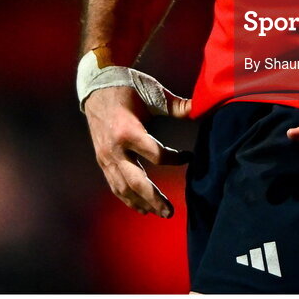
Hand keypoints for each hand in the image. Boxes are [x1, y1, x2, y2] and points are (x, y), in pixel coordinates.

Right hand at [84, 82, 191, 216]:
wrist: (97, 85)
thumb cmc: (129, 87)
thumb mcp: (153, 92)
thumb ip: (176, 106)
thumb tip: (201, 108)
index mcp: (129, 131)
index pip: (156, 155)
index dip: (176, 159)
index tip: (189, 156)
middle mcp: (115, 148)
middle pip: (136, 182)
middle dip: (154, 198)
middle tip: (170, 212)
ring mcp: (106, 157)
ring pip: (123, 188)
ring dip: (141, 203)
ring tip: (158, 213)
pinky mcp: (102, 160)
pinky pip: (114, 184)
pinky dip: (127, 198)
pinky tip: (139, 207)